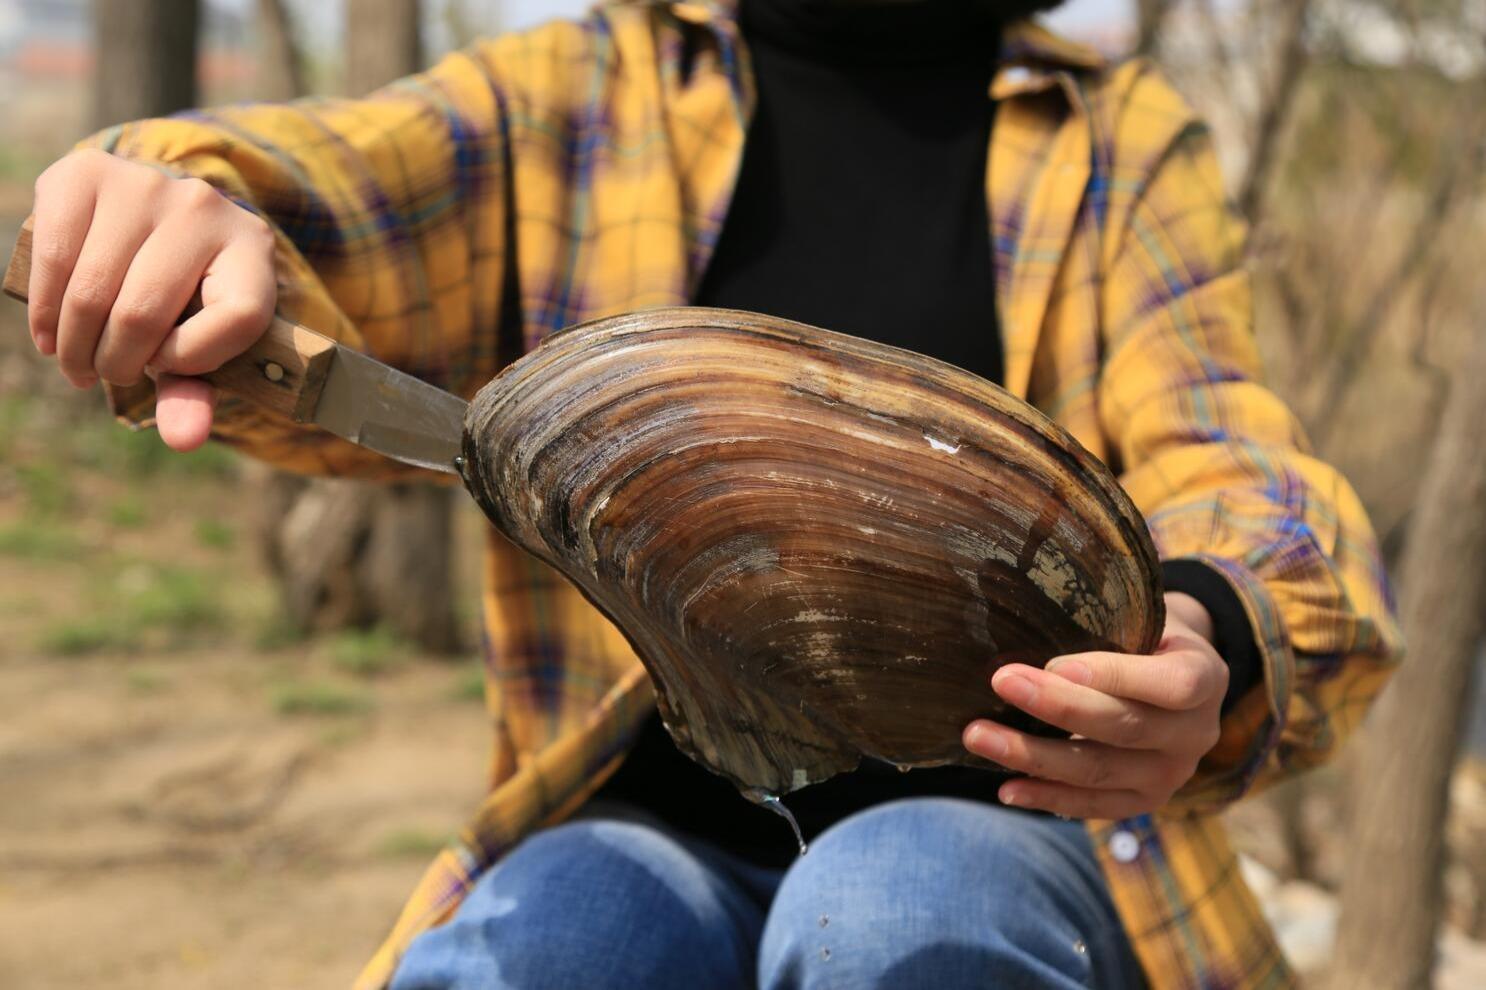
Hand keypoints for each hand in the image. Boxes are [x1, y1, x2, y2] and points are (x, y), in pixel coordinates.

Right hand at [28, 148, 276, 450]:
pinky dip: (44, 309)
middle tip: (100, 377)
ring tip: (76, 362)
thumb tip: (182, 439)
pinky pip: (53, 254)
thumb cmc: (185, 299)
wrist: (155, 223)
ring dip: (74, 344)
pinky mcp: (86, 173)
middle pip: (146, 311)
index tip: (167, 366)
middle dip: (113, 363)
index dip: (195, 359)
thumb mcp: (203, 344)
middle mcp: (205, 206)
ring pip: (94, 289)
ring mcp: (144, 183)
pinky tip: (50, 332)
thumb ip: (194, 393)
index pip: (238, 319)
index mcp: (253, 249)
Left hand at [962, 592, 1227, 818]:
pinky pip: (1094, 807)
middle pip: (1123, 727)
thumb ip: (1107, 615)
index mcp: (1205, 677)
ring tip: (978, 735)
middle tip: (1001, 682)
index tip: (1054, 662)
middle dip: (1057, 706)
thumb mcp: (1145, 615)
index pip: (1170, 685)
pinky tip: (1006, 789)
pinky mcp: (1144, 801)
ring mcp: (1171, 775)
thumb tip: (1021, 597)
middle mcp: (1195, 733)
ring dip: (1033, 756)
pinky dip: (1047, 798)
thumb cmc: (1147, 636)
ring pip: (1099, 771)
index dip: (1114, 676)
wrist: (1177, 682)